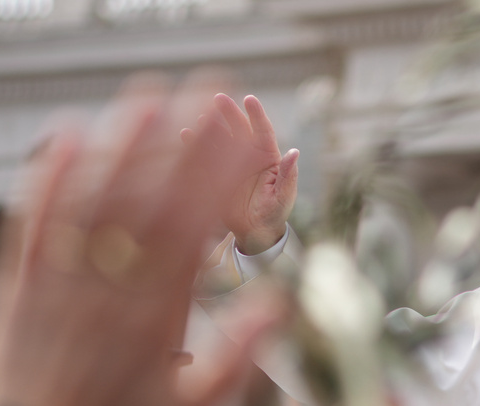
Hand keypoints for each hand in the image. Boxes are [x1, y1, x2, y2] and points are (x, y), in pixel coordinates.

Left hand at [0, 73, 282, 405]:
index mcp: (156, 315)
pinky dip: (47, 177)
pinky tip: (62, 139)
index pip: (195, 230)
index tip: (244, 140)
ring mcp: (61, 282)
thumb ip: (240, 357)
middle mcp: (108, 288)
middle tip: (206, 97)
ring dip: (122, 146)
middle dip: (182, 145)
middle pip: (149, 201)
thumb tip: (282, 306)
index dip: (220, 179)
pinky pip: (34, 222)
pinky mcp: (20, 285)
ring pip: (94, 201)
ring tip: (148, 99)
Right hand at [182, 94, 297, 254]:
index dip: (256, 115)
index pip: (263, 131)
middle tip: (219, 98)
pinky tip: (185, 135)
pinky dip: (195, 145)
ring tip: (201, 117)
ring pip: (220, 140)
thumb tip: (294, 152)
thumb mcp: (284, 196)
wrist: (256, 232)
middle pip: (238, 129)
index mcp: (268, 157)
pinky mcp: (216, 175)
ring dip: (211, 128)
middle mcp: (248, 155)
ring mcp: (230, 164)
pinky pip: (205, 157)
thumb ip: (288, 174)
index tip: (249, 99)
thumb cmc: (275, 213)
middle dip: (229, 113)